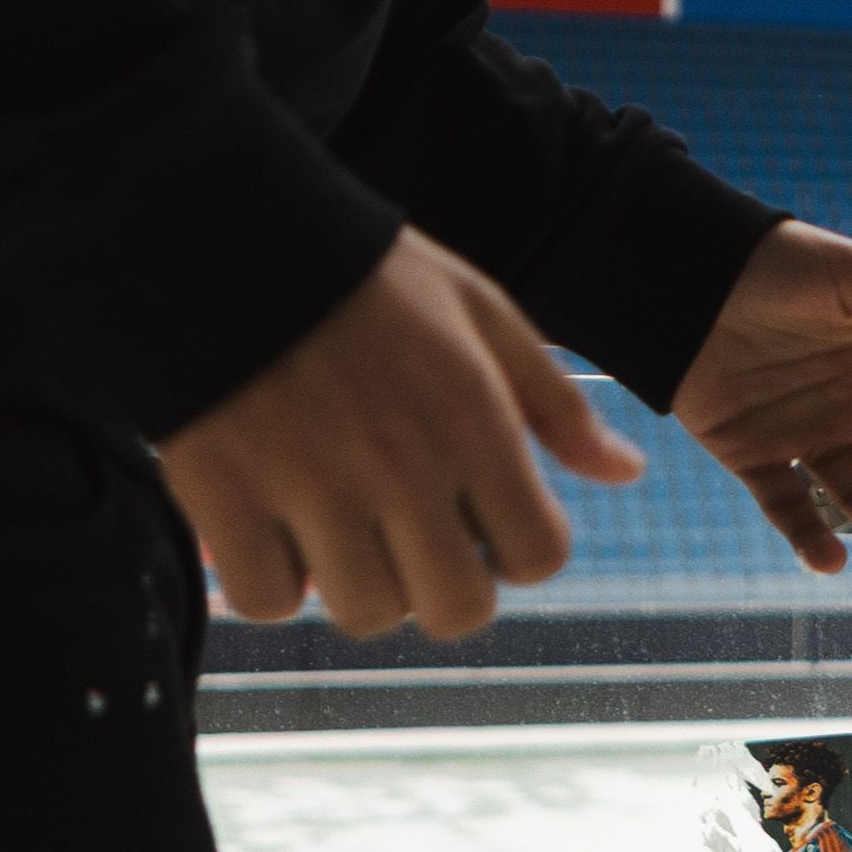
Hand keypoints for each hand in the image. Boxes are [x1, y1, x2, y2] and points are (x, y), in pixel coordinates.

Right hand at [161, 226, 637, 638]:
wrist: (231, 238)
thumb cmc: (370, 279)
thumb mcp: (484, 315)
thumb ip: (556, 404)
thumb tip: (626, 472)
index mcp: (475, 424)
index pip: (538, 554)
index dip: (520, 548)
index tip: (487, 520)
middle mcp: (402, 468)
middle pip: (457, 608)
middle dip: (448, 588)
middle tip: (419, 543)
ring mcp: (311, 490)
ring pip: (366, 613)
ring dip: (363, 586)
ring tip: (347, 532)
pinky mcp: (225, 500)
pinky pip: (267, 600)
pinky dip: (275, 584)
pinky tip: (280, 534)